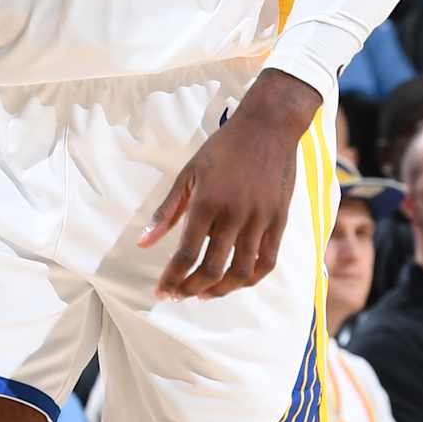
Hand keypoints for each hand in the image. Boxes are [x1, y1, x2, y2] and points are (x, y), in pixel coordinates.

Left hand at [140, 68, 314, 298]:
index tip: (161, 292)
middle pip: (212, 269)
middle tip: (179, 294)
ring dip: (220, 290)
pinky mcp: (279, 221)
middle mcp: (234, 215)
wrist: (269, 127)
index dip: (171, 279)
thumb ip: (166, 211)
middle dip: (191, 288)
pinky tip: (236, 282)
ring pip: (241, 272)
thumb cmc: (224, 148)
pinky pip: (267, 262)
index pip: (186, 254)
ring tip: (204, 293)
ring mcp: (259, 220)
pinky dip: (250, 279)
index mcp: (207, 203)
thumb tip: (143, 243)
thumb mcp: (189, 174)